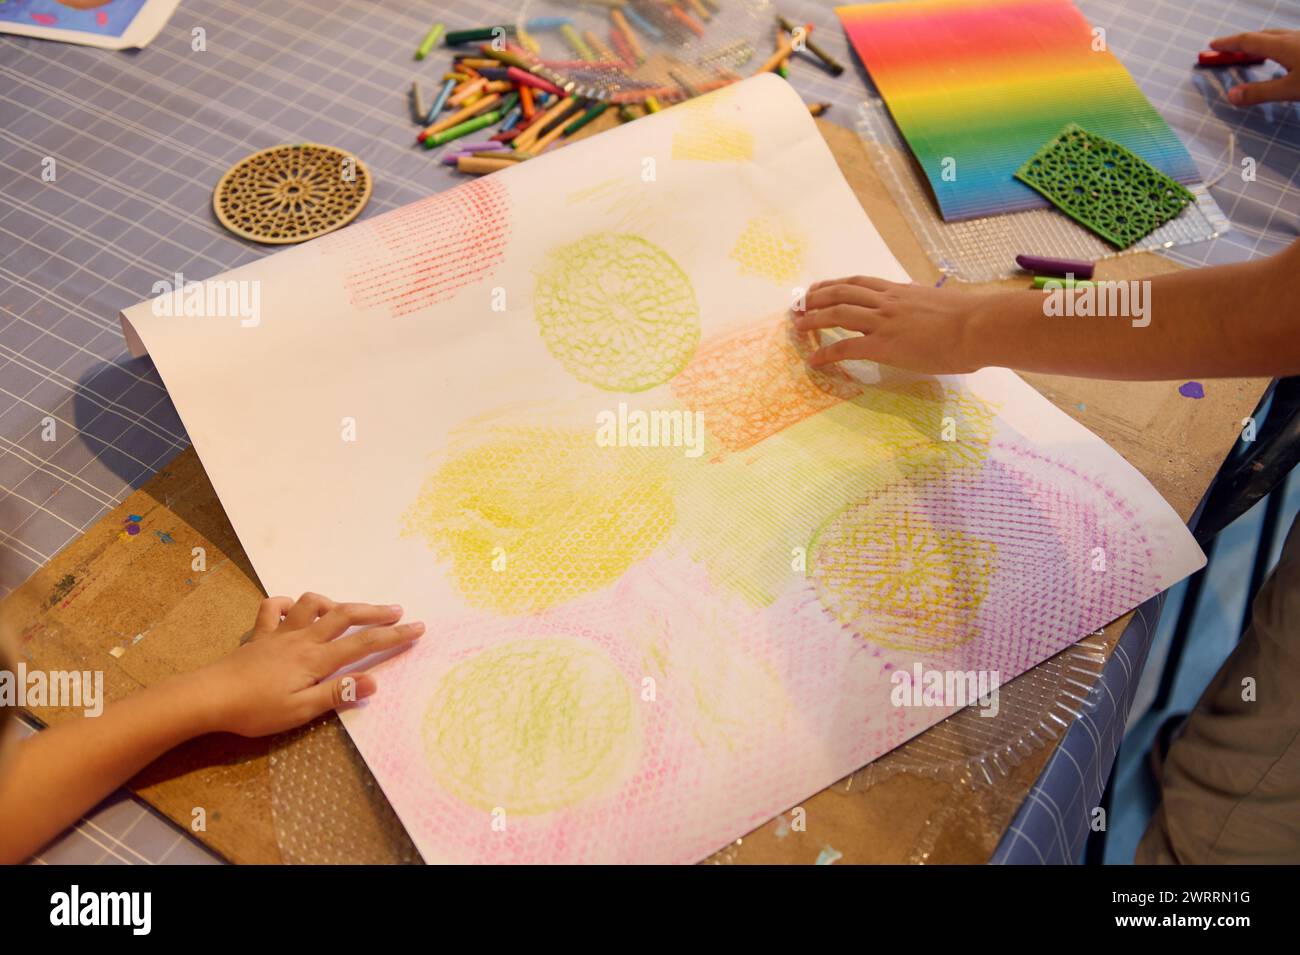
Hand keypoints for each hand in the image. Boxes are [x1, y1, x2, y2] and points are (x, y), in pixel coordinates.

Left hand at [188, 593, 424, 736]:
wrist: (208, 697)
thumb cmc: (255, 710)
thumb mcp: (300, 711)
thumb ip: (337, 693)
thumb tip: (375, 682)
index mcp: (316, 659)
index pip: (363, 644)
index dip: (393, 636)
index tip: (418, 628)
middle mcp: (302, 639)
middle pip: (345, 615)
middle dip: (374, 612)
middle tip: (397, 612)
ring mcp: (279, 633)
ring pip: (312, 604)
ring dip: (334, 603)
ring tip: (346, 611)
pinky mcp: (259, 635)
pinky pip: (274, 608)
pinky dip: (288, 604)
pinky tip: (295, 611)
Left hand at [794, 276, 984, 374]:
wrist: (978, 326)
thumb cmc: (970, 319)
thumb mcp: (940, 304)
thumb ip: (924, 303)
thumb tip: (923, 302)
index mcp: (900, 292)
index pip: (859, 283)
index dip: (835, 284)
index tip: (819, 288)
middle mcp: (887, 302)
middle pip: (841, 292)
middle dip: (815, 297)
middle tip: (799, 305)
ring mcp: (884, 322)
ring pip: (837, 313)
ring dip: (813, 319)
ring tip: (797, 326)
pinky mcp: (884, 345)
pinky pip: (846, 347)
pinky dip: (826, 353)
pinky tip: (815, 360)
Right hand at [1209, 29, 1299, 105]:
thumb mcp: (1290, 89)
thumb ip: (1260, 92)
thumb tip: (1231, 95)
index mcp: (1283, 46)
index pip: (1247, 41)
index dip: (1228, 44)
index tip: (1213, 45)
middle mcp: (1294, 37)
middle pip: (1261, 36)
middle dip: (1241, 43)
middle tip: (1227, 51)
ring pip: (1276, 36)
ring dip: (1259, 43)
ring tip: (1250, 53)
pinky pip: (1288, 40)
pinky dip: (1274, 46)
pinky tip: (1279, 55)